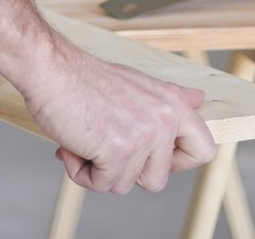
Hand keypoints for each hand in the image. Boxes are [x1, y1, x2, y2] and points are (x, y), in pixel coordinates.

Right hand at [12, 35, 216, 193]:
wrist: (51, 68)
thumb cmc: (85, 78)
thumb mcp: (138, 83)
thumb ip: (169, 97)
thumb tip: (199, 100)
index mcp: (172, 104)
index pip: (203, 151)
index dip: (177, 164)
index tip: (149, 156)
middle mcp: (163, 120)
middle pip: (157, 180)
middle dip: (126, 170)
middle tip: (106, 144)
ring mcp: (143, 136)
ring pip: (125, 185)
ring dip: (98, 169)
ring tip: (85, 138)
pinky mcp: (118, 150)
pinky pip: (101, 185)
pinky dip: (81, 172)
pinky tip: (72, 145)